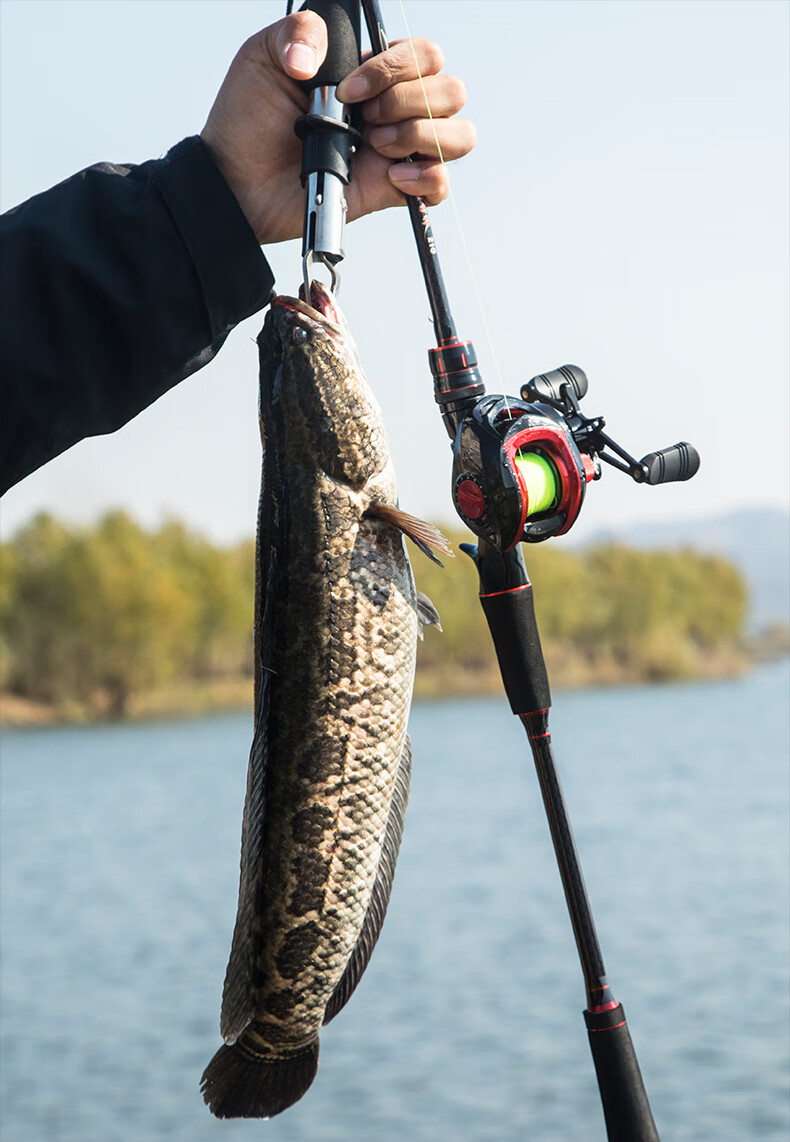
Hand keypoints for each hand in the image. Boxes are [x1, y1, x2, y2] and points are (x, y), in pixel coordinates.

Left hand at [200, 11, 474, 244]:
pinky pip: (441, 185)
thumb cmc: (247, 120)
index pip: (423, 54)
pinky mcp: (391, 191)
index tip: (347, 89)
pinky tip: (390, 174)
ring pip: (459, 134)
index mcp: (371, 73)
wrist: (235, 182)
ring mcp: (395, 151)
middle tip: (362, 118)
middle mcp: (391, 108)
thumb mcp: (263, 56)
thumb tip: (316, 58)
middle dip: (408, 100)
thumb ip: (298, 32)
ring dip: (421, 135)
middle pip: (450, 90)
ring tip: (377, 146)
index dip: (395, 67)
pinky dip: (427, 177)